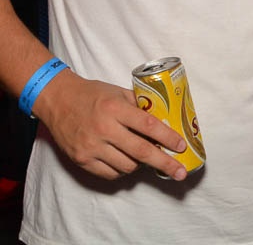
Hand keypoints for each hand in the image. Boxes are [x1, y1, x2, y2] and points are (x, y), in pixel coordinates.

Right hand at [31, 69, 187, 179]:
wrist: (58, 100)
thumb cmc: (92, 94)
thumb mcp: (119, 92)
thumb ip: (140, 105)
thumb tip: (165, 120)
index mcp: (115, 109)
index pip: (149, 126)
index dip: (168, 138)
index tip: (182, 146)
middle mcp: (104, 129)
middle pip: (141, 151)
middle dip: (165, 163)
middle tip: (181, 172)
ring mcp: (91, 147)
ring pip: (127, 166)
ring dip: (142, 164)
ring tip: (145, 156)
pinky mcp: (81, 160)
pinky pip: (110, 173)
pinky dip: (123, 170)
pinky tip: (127, 160)